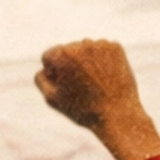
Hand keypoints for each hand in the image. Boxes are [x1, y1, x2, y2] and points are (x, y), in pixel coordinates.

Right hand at [36, 39, 159, 159]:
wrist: (118, 115)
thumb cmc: (83, 110)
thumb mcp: (52, 99)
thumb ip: (41, 79)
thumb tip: (44, 67)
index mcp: (62, 55)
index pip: (49, 56)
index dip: (54, 73)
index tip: (65, 86)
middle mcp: (80, 44)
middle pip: (68, 51)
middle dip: (71, 65)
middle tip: (82, 87)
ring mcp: (100, 44)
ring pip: (85, 50)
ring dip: (86, 62)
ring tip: (95, 83)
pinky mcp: (116, 47)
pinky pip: (102, 51)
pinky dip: (102, 61)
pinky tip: (106, 77)